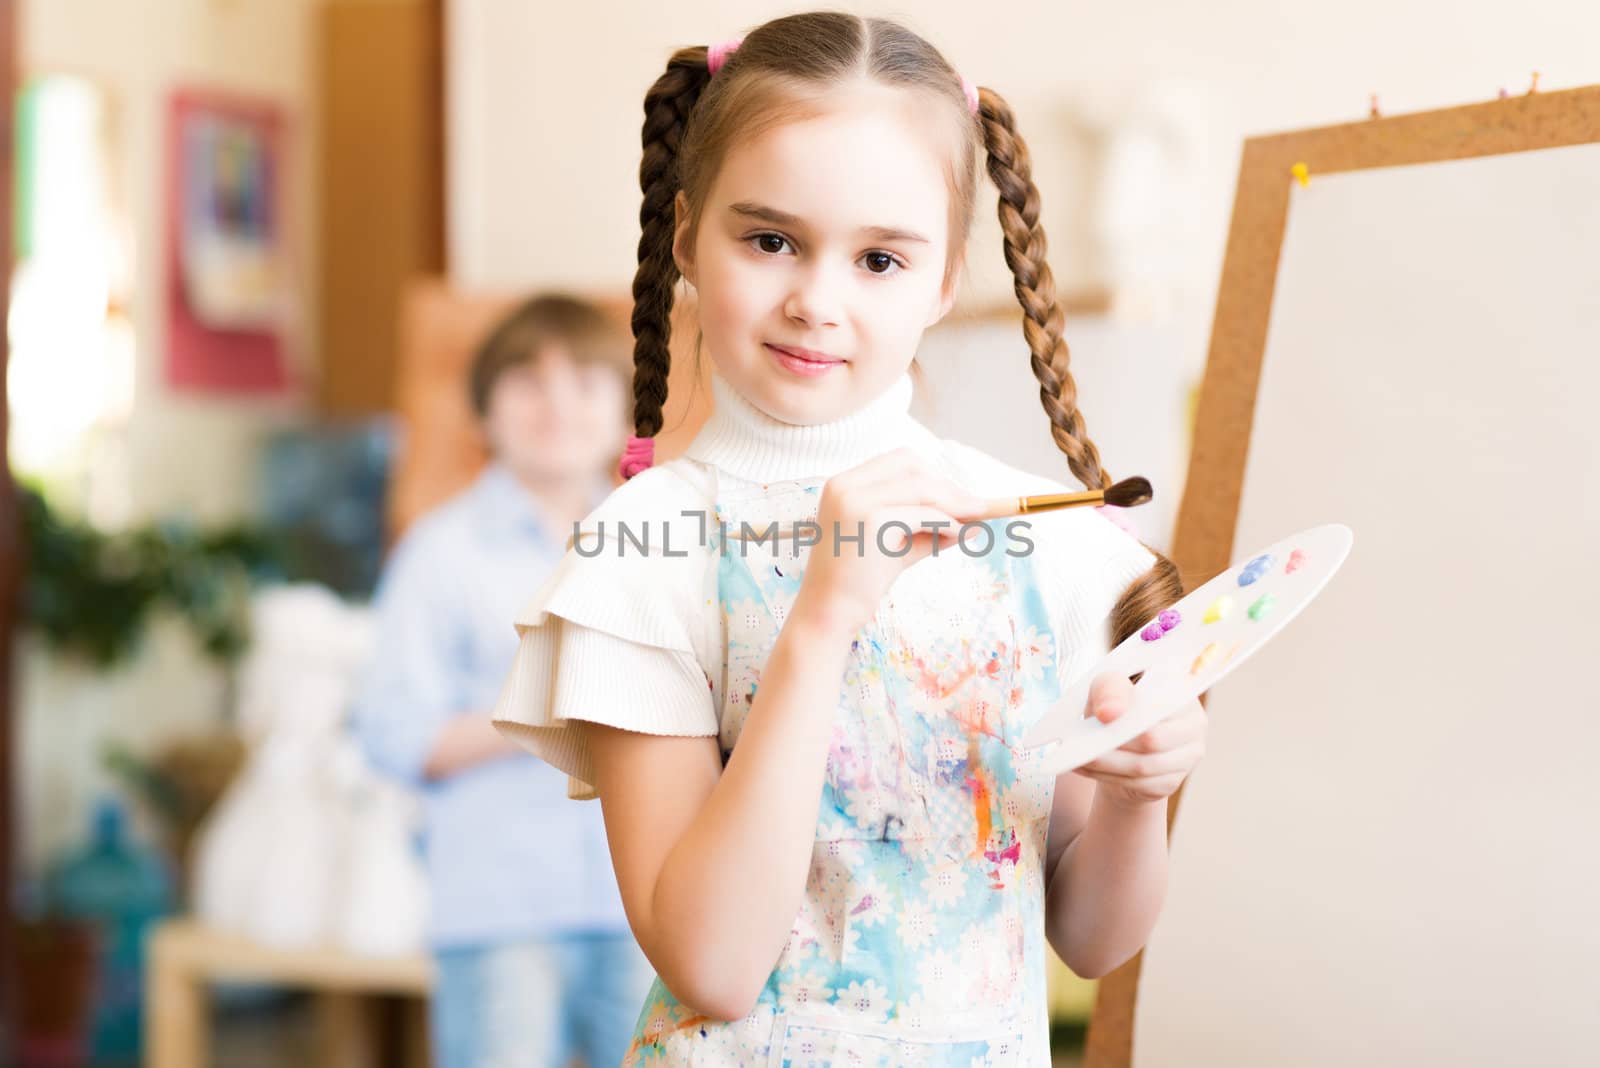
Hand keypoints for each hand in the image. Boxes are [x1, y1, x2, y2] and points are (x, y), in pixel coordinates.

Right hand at [791, 447, 983, 635]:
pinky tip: (959, 533)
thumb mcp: (896, 545)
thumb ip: (930, 528)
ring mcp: (854, 500)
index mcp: (843, 484)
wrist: (829, 614)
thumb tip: (976, 520)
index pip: (900, 460)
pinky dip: (947, 522)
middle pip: (913, 465)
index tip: (957, 496)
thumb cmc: (859, 582)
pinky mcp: (870, 520)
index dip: (933, 474)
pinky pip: (923, 514)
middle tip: (974, 509)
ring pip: (922, 488)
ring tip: (973, 522)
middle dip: (947, 486)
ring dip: (954, 503)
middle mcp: (845, 485)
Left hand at [1073, 672, 1206, 807]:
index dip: (1132, 712)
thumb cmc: (1118, 704)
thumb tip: (1110, 713)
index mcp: (1184, 693)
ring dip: (1106, 763)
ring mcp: (1187, 757)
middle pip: (1153, 740)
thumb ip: (1110, 689)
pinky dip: (1106, 776)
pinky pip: (1138, 784)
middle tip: (1082, 741)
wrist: (1123, 740)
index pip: (1163, 704)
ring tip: (1077, 756)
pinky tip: (1084, 767)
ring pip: (1144, 766)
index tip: (1101, 715)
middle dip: (1114, 742)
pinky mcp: (1171, 782)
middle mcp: (1194, 726)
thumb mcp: (1109, 686)